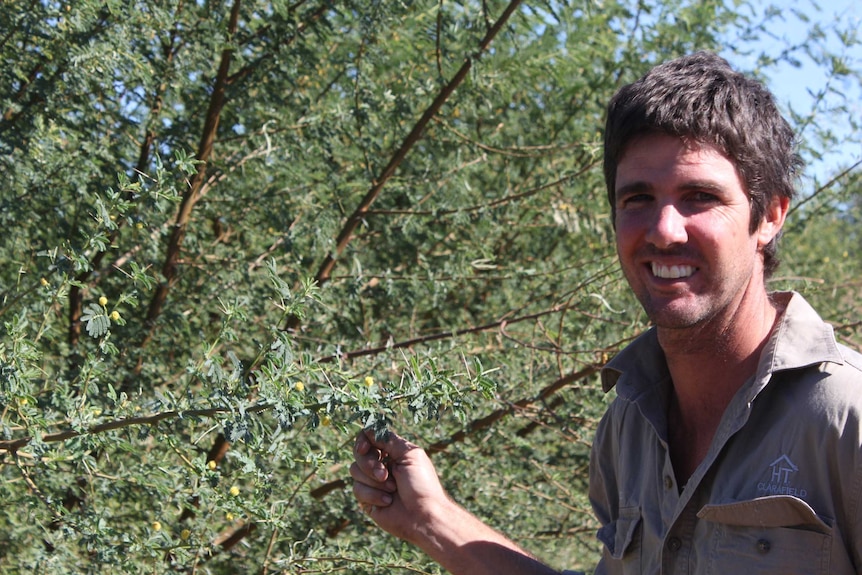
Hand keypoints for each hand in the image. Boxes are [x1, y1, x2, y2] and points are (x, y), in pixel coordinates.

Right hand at [349, 427, 449, 542]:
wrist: (423, 516)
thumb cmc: (421, 484)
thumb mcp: (409, 455)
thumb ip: (388, 440)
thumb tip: (368, 428)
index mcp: (392, 452)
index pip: (368, 438)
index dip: (362, 441)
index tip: (364, 448)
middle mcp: (381, 465)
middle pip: (359, 454)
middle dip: (370, 464)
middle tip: (385, 474)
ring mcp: (373, 482)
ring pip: (355, 471)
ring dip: (374, 481)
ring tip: (392, 490)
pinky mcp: (367, 499)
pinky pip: (357, 490)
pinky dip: (374, 495)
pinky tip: (388, 501)